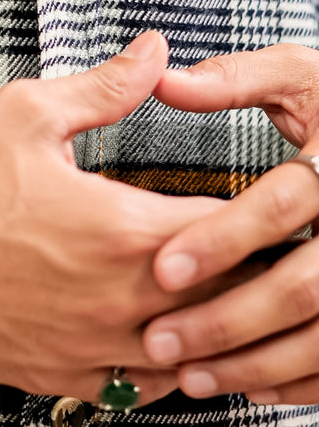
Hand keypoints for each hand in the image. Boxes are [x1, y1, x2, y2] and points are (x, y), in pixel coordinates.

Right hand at [0, 31, 235, 404]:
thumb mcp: (27, 113)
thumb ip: (105, 86)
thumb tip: (154, 50)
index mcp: (122, 230)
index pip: (228, 230)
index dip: (252, 213)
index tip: (258, 199)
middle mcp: (120, 300)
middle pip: (223, 298)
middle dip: (241, 268)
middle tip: (251, 245)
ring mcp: (95, 348)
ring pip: (191, 353)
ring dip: (210, 324)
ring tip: (219, 296)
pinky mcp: (66, 378)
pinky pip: (144, 389)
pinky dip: (167, 365)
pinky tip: (164, 338)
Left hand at [145, 44, 318, 403]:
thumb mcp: (299, 77)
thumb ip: (234, 79)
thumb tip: (164, 79)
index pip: (281, 206)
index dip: (221, 239)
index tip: (162, 266)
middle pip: (302, 287)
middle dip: (228, 318)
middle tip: (161, 337)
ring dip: (255, 361)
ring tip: (192, 373)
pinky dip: (300, 381)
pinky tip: (252, 385)